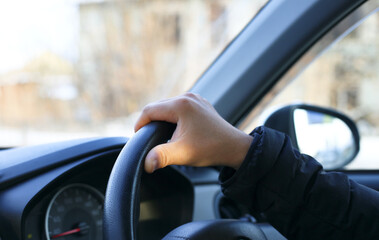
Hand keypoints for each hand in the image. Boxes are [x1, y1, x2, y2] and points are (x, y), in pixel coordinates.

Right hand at [135, 93, 252, 172]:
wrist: (234, 148)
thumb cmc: (211, 148)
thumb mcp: (182, 153)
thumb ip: (161, 156)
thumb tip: (145, 163)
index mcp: (181, 105)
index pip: (149, 110)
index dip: (140, 124)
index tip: (138, 138)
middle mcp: (187, 97)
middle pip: (158, 106)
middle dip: (150, 122)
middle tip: (148, 139)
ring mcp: (195, 99)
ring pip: (168, 106)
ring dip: (161, 119)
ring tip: (160, 135)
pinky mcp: (199, 104)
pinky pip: (179, 107)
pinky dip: (172, 117)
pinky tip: (174, 130)